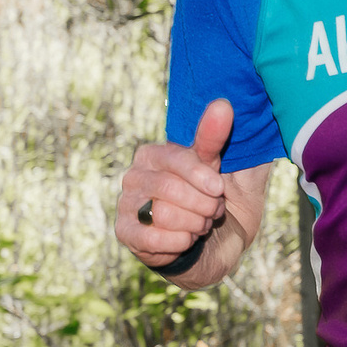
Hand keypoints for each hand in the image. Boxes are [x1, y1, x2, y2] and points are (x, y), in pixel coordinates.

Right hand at [118, 99, 231, 266]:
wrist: (209, 242)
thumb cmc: (210, 198)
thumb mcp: (218, 167)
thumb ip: (214, 137)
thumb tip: (222, 104)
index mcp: (153, 154)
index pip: (176, 159)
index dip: (201, 176)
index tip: (219, 189)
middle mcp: (133, 175)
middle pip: (170, 189)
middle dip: (202, 205)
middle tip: (214, 211)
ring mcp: (126, 204)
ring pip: (164, 215)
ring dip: (194, 224)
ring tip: (201, 224)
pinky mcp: (125, 233)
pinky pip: (153, 240)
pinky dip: (180, 242)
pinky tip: (186, 239)